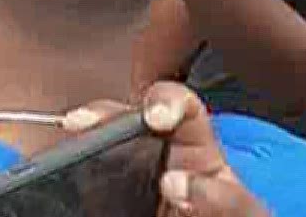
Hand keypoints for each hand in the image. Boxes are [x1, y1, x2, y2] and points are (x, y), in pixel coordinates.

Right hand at [62, 82, 267, 216]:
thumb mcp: (242, 212)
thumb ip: (222, 197)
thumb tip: (176, 181)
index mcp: (197, 148)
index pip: (180, 105)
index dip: (165, 99)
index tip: (155, 115)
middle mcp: (158, 155)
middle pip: (124, 117)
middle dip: (102, 113)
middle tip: (83, 122)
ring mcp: (129, 174)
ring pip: (97, 142)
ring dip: (81, 139)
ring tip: (68, 145)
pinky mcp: (106, 193)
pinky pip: (82, 174)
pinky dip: (67, 169)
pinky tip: (64, 172)